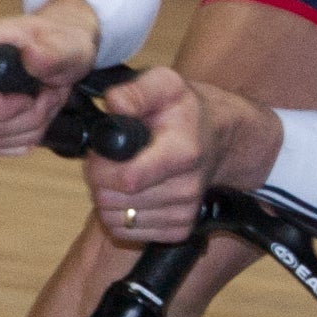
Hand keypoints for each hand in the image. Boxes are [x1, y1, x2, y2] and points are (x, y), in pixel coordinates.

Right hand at [0, 0, 103, 156]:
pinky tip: (35, 118)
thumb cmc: (59, 44)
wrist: (60, 51)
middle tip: (51, 98)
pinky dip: (21, 138)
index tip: (32, 98)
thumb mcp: (66, 45)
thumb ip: (52, 54)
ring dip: (29, 129)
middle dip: (28, 119)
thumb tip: (31, 58)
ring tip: (46, 103)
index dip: (4, 108)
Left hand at [79, 70, 277, 243]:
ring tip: (120, 175)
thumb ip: (135, 92)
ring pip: (115, 219)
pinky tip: (131, 194)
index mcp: (181, 153)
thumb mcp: (164, 83)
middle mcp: (186, 189)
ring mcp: (184, 213)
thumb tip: (114, 106)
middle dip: (98, 180)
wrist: (218, 138)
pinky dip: (119, 215)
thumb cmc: (184, 111)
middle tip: (108, 161)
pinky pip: (126, 233)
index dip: (100, 167)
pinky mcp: (179, 231)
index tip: (101, 152)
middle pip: (113, 200)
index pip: (127, 179)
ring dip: (107, 198)